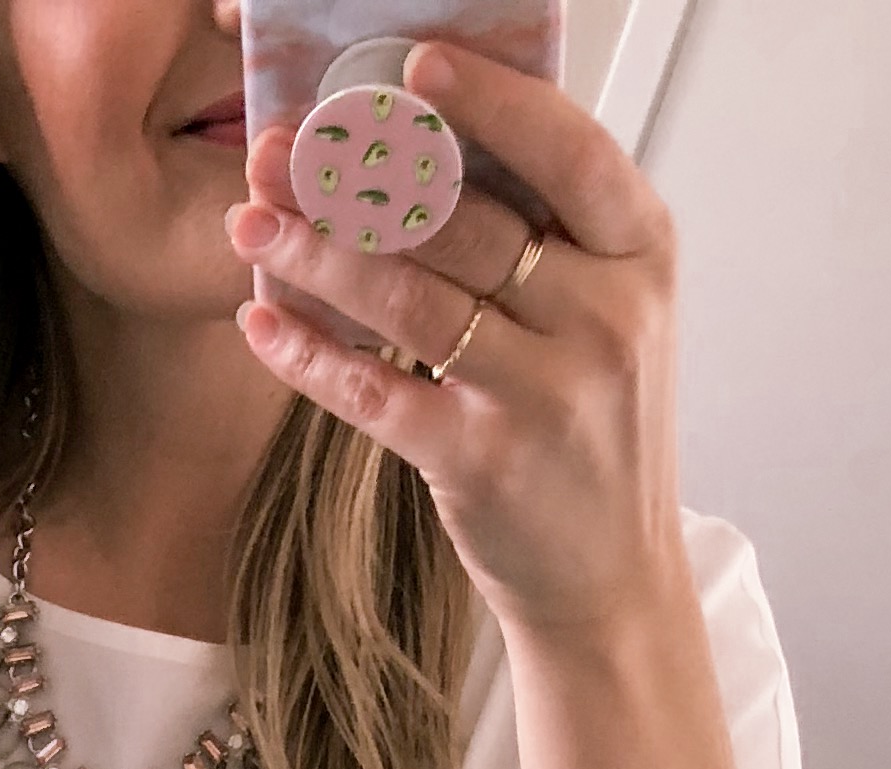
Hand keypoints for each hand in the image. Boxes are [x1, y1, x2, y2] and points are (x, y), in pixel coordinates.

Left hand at [231, 41, 686, 651]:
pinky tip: (262, 323)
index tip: (416, 65)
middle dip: (357, 178)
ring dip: (314, 255)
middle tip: (280, 150)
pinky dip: (310, 355)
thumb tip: (430, 143)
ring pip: (408, 298)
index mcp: (641, 256)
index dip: (491, 102)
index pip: (567, 151)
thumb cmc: (594, 432)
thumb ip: (548, 235)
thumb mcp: (608, 314)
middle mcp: (604, 318)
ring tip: (249, 224)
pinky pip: (376, 391)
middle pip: (463, 220)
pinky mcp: (482, 463)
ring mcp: (544, 395)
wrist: (611, 579)